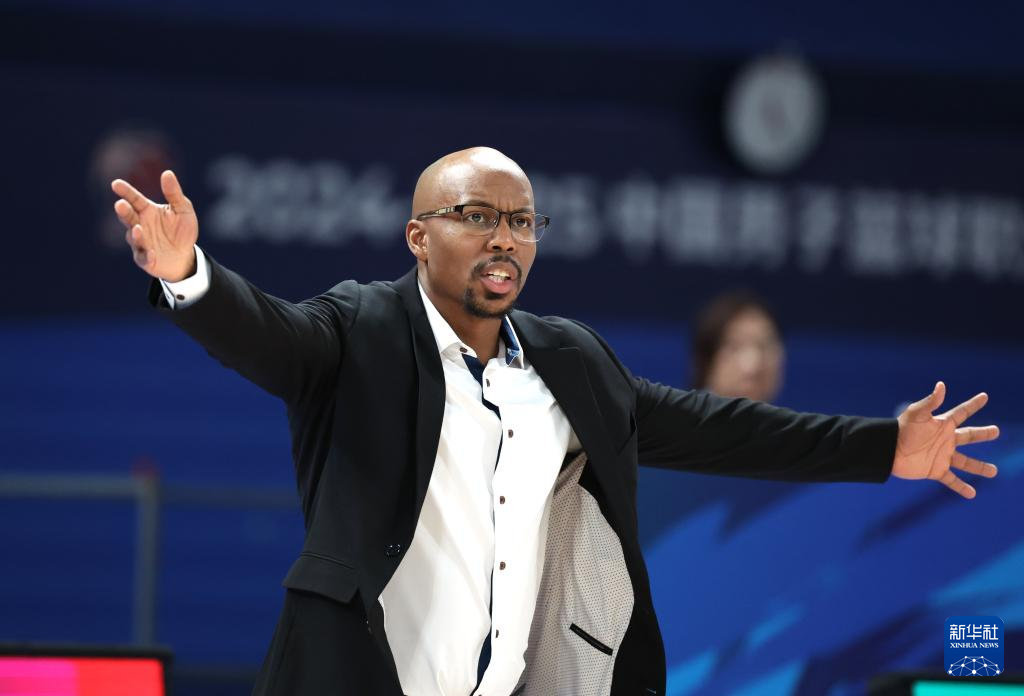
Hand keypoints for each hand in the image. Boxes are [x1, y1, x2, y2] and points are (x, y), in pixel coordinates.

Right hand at [111, 170, 198, 281]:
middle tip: (120, 205)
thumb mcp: (183, 210)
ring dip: (136, 234)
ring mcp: (140, 242)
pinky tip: (152, 253)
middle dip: (124, 211)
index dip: (125, 192)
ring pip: (134, 237)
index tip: (115, 184)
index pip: (134, 199)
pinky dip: (146, 256)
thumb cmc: (181, 230)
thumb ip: (174, 193)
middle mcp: (140, 225)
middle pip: (128, 217)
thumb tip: (167, 173)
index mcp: (147, 210)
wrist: (185, 256)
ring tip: (138, 228)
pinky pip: (144, 258)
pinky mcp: (145, 259)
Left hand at [892, 381, 998, 498]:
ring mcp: (942, 456)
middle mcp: (945, 440)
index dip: (973, 405)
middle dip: (982, 434)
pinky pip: (951, 480)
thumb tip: (942, 385)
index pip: (961, 412)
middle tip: (996, 431)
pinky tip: (972, 494)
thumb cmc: (901, 430)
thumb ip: (931, 402)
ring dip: (979, 467)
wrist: (887, 450)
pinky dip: (961, 487)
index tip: (984, 396)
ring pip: (965, 462)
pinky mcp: (935, 470)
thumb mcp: (916, 414)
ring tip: (994, 472)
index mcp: (942, 425)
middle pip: (968, 436)